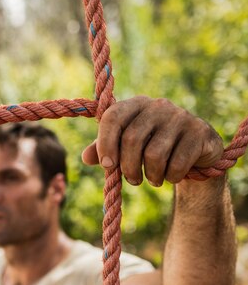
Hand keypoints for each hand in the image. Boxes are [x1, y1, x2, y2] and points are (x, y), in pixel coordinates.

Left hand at [82, 96, 223, 185]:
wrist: (195, 152)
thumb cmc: (154, 147)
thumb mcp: (127, 147)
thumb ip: (105, 150)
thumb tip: (85, 157)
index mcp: (136, 104)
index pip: (112, 117)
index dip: (105, 143)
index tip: (106, 165)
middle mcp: (158, 105)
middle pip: (132, 139)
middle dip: (128, 167)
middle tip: (133, 180)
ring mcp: (180, 117)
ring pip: (154, 154)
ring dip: (151, 176)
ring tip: (153, 180)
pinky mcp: (199, 132)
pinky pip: (177, 163)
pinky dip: (171, 177)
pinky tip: (171, 176)